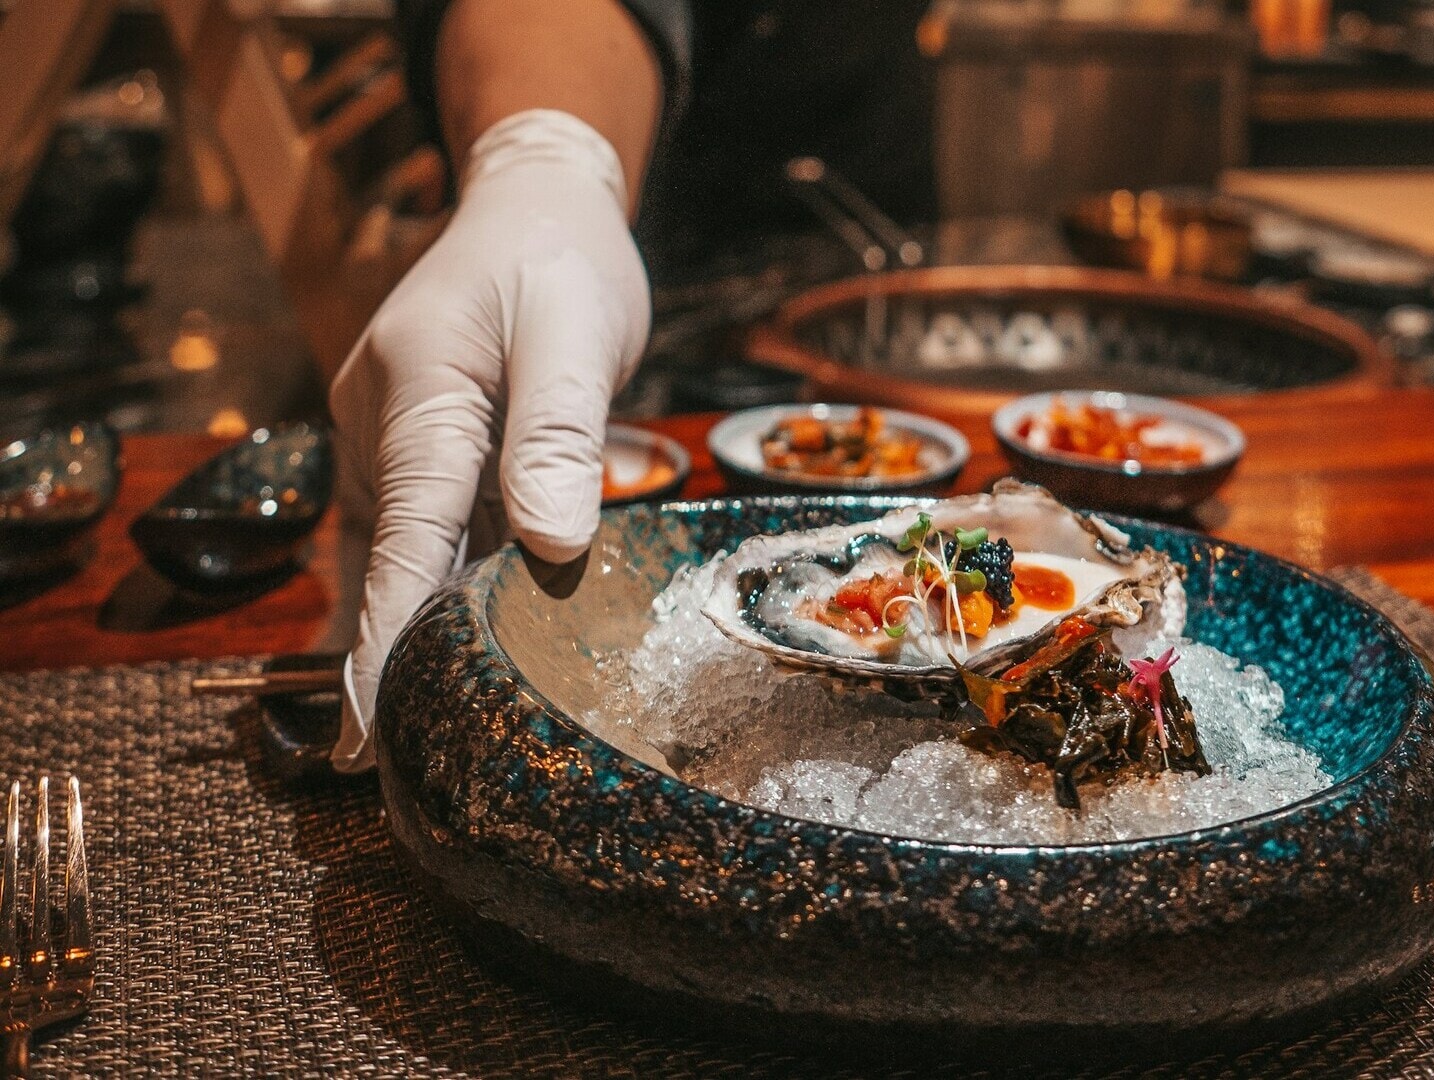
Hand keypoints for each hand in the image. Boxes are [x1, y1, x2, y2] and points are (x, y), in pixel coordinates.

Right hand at [327, 109, 650, 771]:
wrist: (536, 204)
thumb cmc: (562, 260)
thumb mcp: (574, 329)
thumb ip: (556, 431)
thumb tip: (549, 542)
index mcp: (417, 392)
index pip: (403, 537)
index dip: (389, 637)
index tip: (370, 729)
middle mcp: (387, 423)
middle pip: (396, 559)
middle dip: (394, 658)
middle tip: (403, 770)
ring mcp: (397, 439)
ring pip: (412, 552)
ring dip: (420, 630)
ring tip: (433, 738)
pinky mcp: (423, 449)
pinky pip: (430, 531)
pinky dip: (446, 587)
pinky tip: (466, 652)